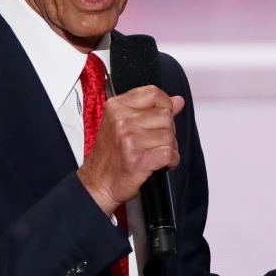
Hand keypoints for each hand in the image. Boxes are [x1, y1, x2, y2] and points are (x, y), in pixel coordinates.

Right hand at [78, 85, 184, 215]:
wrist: (98, 183)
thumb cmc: (110, 155)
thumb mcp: (123, 124)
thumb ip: (150, 109)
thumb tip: (178, 101)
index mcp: (116, 107)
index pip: (153, 93)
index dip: (165, 104)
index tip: (164, 114)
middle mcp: (121, 121)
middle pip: (165, 115)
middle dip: (167, 130)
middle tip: (157, 141)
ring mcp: (129, 140)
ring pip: (169, 135)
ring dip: (170, 147)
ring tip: (157, 153)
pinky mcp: (138, 160)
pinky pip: (169, 153)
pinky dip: (171, 160)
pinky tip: (162, 163)